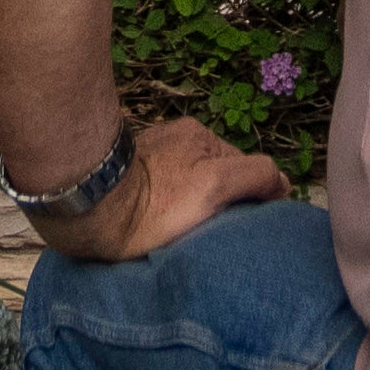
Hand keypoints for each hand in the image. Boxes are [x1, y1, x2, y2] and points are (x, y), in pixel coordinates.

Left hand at [35, 106, 290, 266]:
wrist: (87, 209)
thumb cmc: (154, 203)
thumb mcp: (216, 185)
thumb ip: (255, 175)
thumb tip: (282, 183)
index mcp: (198, 136)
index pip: (241, 168)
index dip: (246, 197)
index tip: (238, 227)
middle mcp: (174, 138)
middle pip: (213, 174)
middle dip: (216, 200)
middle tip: (210, 233)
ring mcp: (147, 154)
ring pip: (185, 183)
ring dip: (189, 205)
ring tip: (182, 233)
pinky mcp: (122, 174)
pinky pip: (158, 190)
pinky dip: (163, 206)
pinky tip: (156, 226)